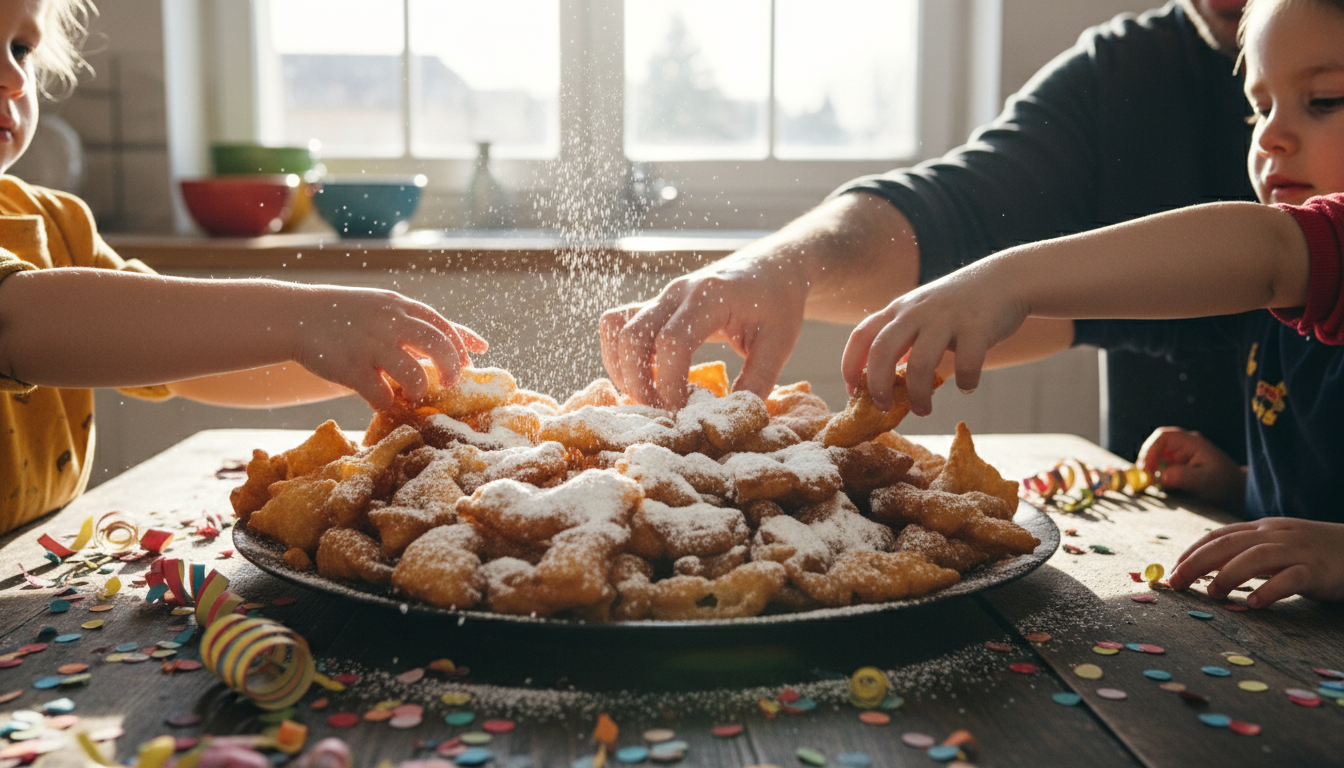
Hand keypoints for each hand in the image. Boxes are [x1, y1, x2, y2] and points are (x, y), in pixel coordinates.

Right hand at [291, 285, 486, 411]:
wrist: (294, 315)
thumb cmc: (344, 314)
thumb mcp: (381, 306)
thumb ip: (412, 321)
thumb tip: (455, 340)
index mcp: (398, 307)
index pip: (442, 324)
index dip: (460, 344)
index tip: (470, 361)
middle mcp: (389, 323)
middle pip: (438, 346)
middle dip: (451, 368)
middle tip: (450, 383)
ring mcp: (370, 345)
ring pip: (414, 374)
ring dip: (420, 389)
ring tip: (414, 394)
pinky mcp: (350, 368)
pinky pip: (381, 395)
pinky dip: (387, 404)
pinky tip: (384, 403)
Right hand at [600, 248, 807, 409]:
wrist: (771, 268)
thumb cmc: (777, 304)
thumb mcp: (778, 345)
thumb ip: (757, 382)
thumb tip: (729, 420)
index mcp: (712, 296)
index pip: (673, 341)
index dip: (669, 382)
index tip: (680, 412)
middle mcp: (679, 291)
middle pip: (634, 335)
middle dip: (638, 382)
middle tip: (661, 413)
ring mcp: (663, 295)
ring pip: (617, 327)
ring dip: (622, 368)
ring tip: (647, 398)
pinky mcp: (655, 304)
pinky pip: (617, 324)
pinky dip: (618, 354)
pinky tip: (641, 378)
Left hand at [841, 266, 1028, 415]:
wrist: (1007, 278)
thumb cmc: (958, 306)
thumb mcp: (921, 314)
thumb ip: (902, 340)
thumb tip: (883, 382)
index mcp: (899, 310)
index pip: (861, 336)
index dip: (849, 365)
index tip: (851, 392)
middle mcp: (917, 311)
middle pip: (882, 351)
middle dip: (877, 385)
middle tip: (882, 408)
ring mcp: (947, 317)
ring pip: (920, 363)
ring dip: (917, 395)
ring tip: (923, 411)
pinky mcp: (978, 325)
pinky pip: (967, 363)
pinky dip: (966, 382)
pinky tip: (967, 387)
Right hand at [1137, 427, 1245, 511]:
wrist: (1237, 490)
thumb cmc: (1224, 483)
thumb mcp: (1205, 480)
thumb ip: (1184, 477)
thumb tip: (1162, 476)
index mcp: (1191, 442)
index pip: (1163, 437)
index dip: (1150, 450)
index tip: (1147, 469)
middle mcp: (1183, 445)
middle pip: (1155, 445)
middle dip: (1146, 460)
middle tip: (1144, 478)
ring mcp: (1180, 455)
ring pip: (1156, 456)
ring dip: (1150, 469)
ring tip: (1150, 484)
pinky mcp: (1178, 466)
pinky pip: (1160, 466)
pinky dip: (1155, 475)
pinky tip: (1158, 486)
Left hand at [1168, 518, 1343, 606]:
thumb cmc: (1314, 552)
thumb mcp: (1277, 546)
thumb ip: (1247, 553)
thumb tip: (1208, 572)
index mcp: (1262, 528)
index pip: (1218, 535)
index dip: (1191, 552)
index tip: (1171, 571)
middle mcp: (1275, 535)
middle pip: (1227, 544)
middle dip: (1196, 562)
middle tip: (1175, 583)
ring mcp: (1297, 551)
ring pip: (1256, 557)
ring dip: (1228, 575)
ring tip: (1212, 593)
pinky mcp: (1318, 570)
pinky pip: (1291, 578)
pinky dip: (1270, 590)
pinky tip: (1254, 605)